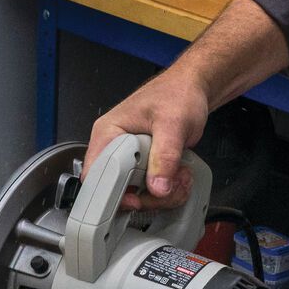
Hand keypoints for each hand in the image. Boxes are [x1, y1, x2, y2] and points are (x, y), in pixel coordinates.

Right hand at [82, 69, 208, 210]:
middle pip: (116, 192)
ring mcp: (129, 160)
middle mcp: (114, 149)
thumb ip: (165, 156)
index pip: (95, 175)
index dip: (111, 193)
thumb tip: (157, 186)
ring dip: (161, 195)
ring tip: (179, 175)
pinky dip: (168, 191)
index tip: (135, 199)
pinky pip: (149, 191)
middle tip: (167, 186)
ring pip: (136, 195)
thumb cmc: (177, 93)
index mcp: (108, 133)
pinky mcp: (143, 168)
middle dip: (146, 196)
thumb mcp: (172, 122)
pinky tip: (179, 176)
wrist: (193, 89)